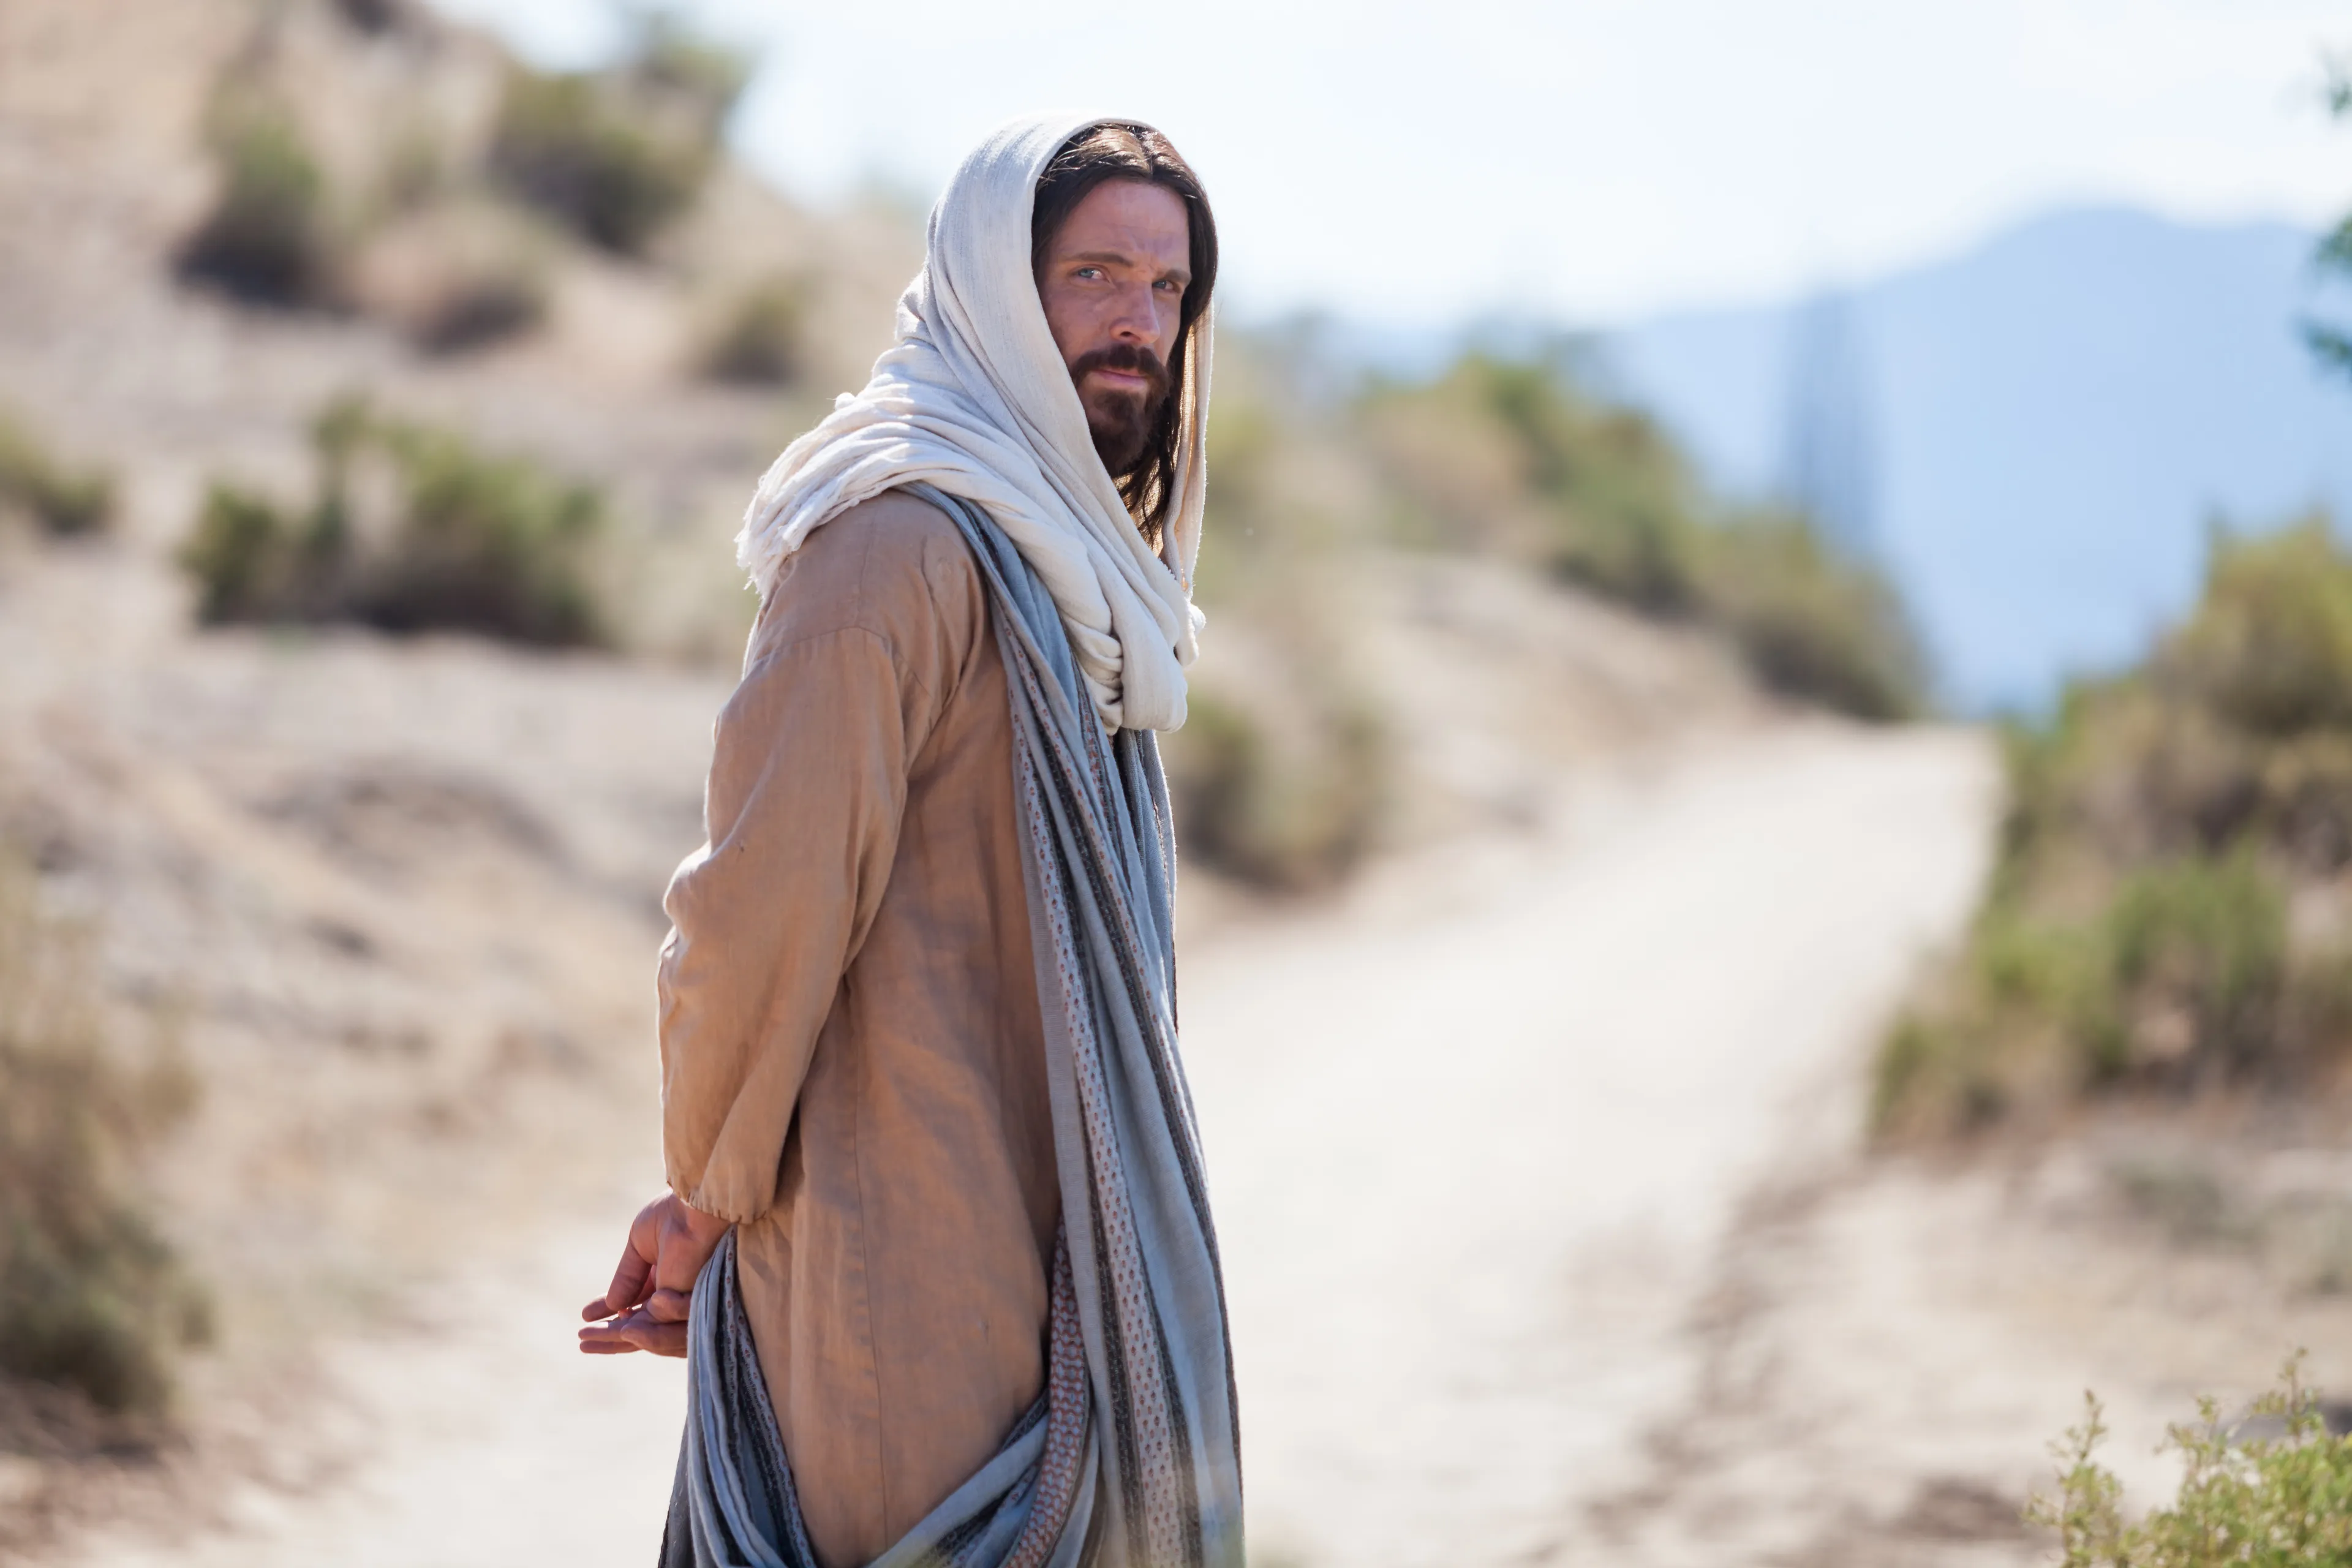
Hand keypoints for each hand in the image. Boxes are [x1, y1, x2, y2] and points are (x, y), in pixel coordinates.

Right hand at [578, 1192, 731, 1357]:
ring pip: (645, 1333)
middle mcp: (674, 1295)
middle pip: (638, 1325)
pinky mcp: (685, 1311)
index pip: (635, 1304)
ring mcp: (680, 1305)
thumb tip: (612, 1304)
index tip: (586, 1318)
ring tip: (586, 1334)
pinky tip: (618, 1319)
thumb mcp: (640, 1245)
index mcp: (665, 1278)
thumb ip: (627, 1276)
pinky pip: (656, 1329)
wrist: (691, 1211)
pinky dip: (632, 1329)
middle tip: (581, 1339)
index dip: (610, 1312)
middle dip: (607, 1333)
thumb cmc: (672, 1217)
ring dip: (613, 1336)